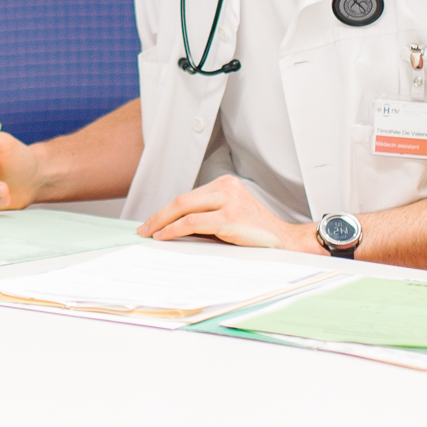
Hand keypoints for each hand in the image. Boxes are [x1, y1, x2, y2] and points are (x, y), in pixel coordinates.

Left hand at [137, 174, 314, 252]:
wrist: (284, 242)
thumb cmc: (254, 234)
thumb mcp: (228, 217)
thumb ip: (205, 216)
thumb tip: (170, 227)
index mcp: (225, 184)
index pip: (188, 196)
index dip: (167, 210)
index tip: (152, 222)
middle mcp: (226, 188)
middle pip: (182, 199)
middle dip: (159, 215)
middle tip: (143, 229)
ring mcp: (229, 201)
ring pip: (184, 208)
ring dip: (161, 222)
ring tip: (149, 234)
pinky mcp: (229, 218)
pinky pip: (192, 222)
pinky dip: (174, 229)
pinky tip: (164, 236)